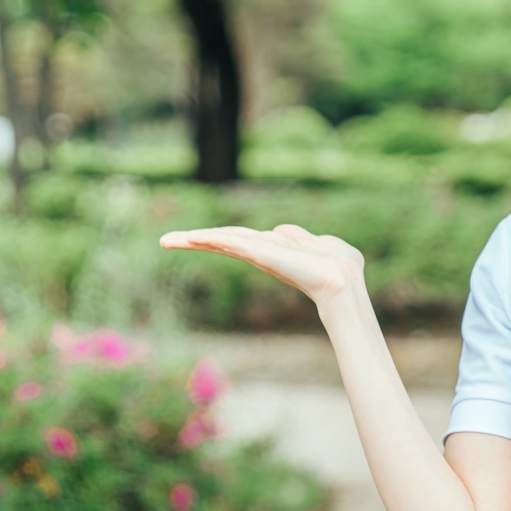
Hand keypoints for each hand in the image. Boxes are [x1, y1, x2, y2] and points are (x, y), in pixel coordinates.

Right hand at [159, 224, 366, 306]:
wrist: (343, 280)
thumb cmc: (340, 265)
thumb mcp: (318, 243)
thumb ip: (299, 236)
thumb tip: (281, 231)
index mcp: (274, 249)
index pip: (240, 240)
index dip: (218, 238)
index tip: (196, 239)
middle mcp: (262, 252)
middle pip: (224, 241)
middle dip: (197, 240)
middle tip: (167, 240)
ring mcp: (260, 253)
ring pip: (222, 240)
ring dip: (195, 239)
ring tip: (167, 240)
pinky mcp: (259, 253)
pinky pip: (230, 241)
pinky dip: (209, 239)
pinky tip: (190, 238)